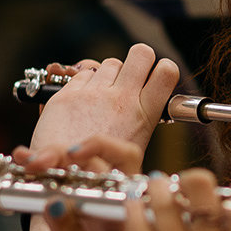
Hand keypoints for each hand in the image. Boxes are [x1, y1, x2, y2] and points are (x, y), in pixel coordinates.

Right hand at [17, 129, 142, 230]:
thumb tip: (52, 202)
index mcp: (135, 212)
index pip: (122, 158)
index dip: (96, 146)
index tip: (69, 153)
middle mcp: (122, 207)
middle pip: (95, 162)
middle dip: (63, 154)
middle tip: (33, 162)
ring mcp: (104, 216)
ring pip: (79, 176)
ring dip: (52, 166)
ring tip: (23, 162)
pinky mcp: (90, 227)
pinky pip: (70, 198)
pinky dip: (48, 186)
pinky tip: (27, 181)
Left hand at [24, 44, 178, 155]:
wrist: (63, 178)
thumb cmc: (100, 167)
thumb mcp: (132, 146)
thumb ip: (138, 116)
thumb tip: (143, 91)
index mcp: (144, 116)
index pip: (167, 72)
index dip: (162, 69)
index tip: (155, 76)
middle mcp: (122, 100)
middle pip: (141, 53)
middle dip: (138, 59)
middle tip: (131, 76)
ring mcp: (95, 95)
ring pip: (110, 63)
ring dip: (108, 75)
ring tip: (103, 96)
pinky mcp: (69, 94)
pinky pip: (83, 72)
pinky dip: (84, 82)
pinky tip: (82, 102)